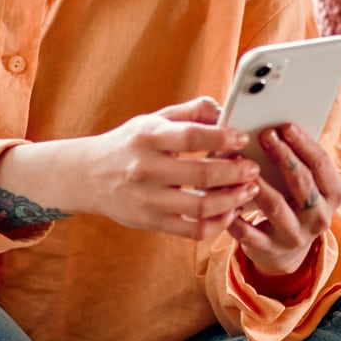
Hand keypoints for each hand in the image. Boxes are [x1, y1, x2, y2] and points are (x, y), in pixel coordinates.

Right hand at [58, 96, 262, 239]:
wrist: (87, 176)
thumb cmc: (127, 145)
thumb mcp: (151, 120)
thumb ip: (189, 113)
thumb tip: (224, 109)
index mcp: (147, 137)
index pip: (191, 137)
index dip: (222, 138)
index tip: (242, 138)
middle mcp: (146, 169)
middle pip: (202, 175)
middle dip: (236, 172)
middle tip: (253, 168)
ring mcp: (148, 200)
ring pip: (201, 207)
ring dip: (233, 200)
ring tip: (248, 190)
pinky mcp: (151, 223)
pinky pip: (193, 230)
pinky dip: (218, 224)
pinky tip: (229, 211)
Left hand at [226, 121, 340, 282]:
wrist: (286, 247)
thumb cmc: (294, 200)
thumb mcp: (307, 183)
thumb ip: (299, 158)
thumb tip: (276, 125)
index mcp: (333, 195)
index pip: (321, 164)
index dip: (303, 143)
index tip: (285, 125)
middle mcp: (319, 217)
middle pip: (302, 182)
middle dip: (283, 156)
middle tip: (264, 134)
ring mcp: (294, 235)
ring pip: (275, 205)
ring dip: (257, 181)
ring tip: (240, 161)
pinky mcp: (269, 249)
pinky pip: (248, 231)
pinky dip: (235, 213)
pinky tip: (223, 195)